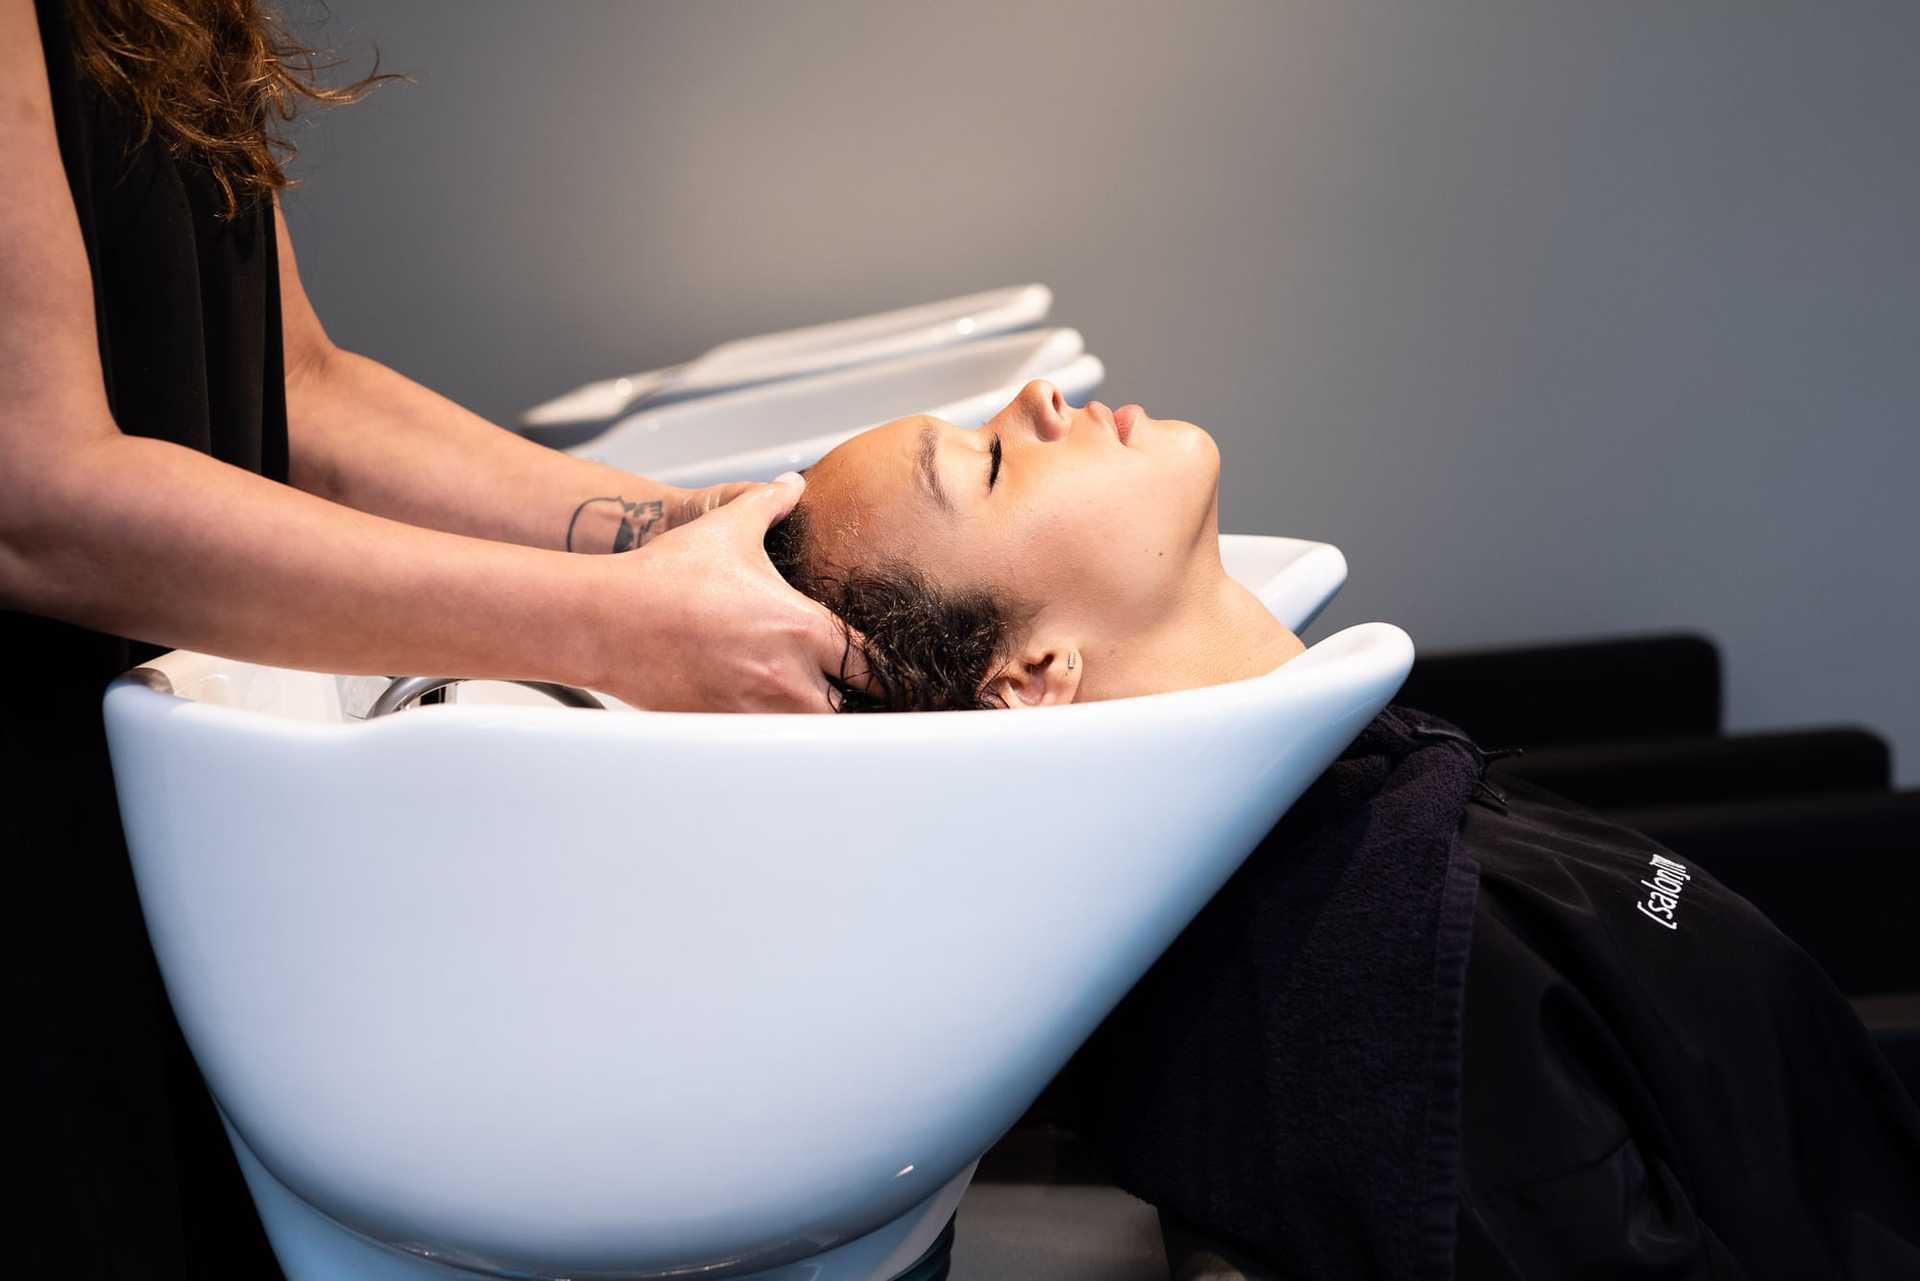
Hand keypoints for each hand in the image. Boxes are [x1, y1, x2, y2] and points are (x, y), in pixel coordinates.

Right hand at [592, 473, 872, 712]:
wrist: (607, 618)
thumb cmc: (665, 576)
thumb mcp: (726, 527)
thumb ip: (769, 504)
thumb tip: (791, 485)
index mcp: (801, 627)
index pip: (871, 664)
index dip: (885, 672)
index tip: (889, 675)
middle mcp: (786, 675)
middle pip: (849, 711)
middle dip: (854, 705)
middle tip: (854, 698)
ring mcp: (755, 708)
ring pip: (812, 733)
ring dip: (817, 722)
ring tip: (815, 710)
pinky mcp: (723, 727)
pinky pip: (768, 744)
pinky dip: (777, 736)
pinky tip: (771, 720)